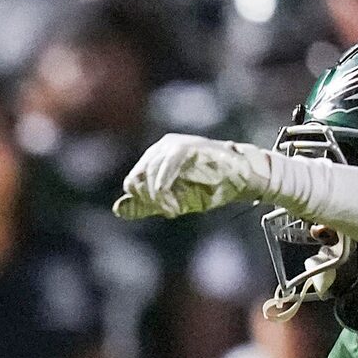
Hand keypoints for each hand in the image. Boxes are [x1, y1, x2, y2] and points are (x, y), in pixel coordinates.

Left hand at [114, 134, 276, 221]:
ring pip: (150, 174)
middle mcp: (160, 148)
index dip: (143, 200)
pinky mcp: (186, 147)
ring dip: (160, 197)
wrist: (239, 180)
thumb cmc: (208, 187)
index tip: (165, 211)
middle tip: (171, 211)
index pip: (133, 181)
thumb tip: (118, 209)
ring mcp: (173, 145)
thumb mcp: (174, 201)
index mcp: (155, 159)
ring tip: (175, 209)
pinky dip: (167, 188)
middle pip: (138, 178)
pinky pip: (166, 166)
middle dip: (152, 200)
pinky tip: (177, 202)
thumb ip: (147, 205)